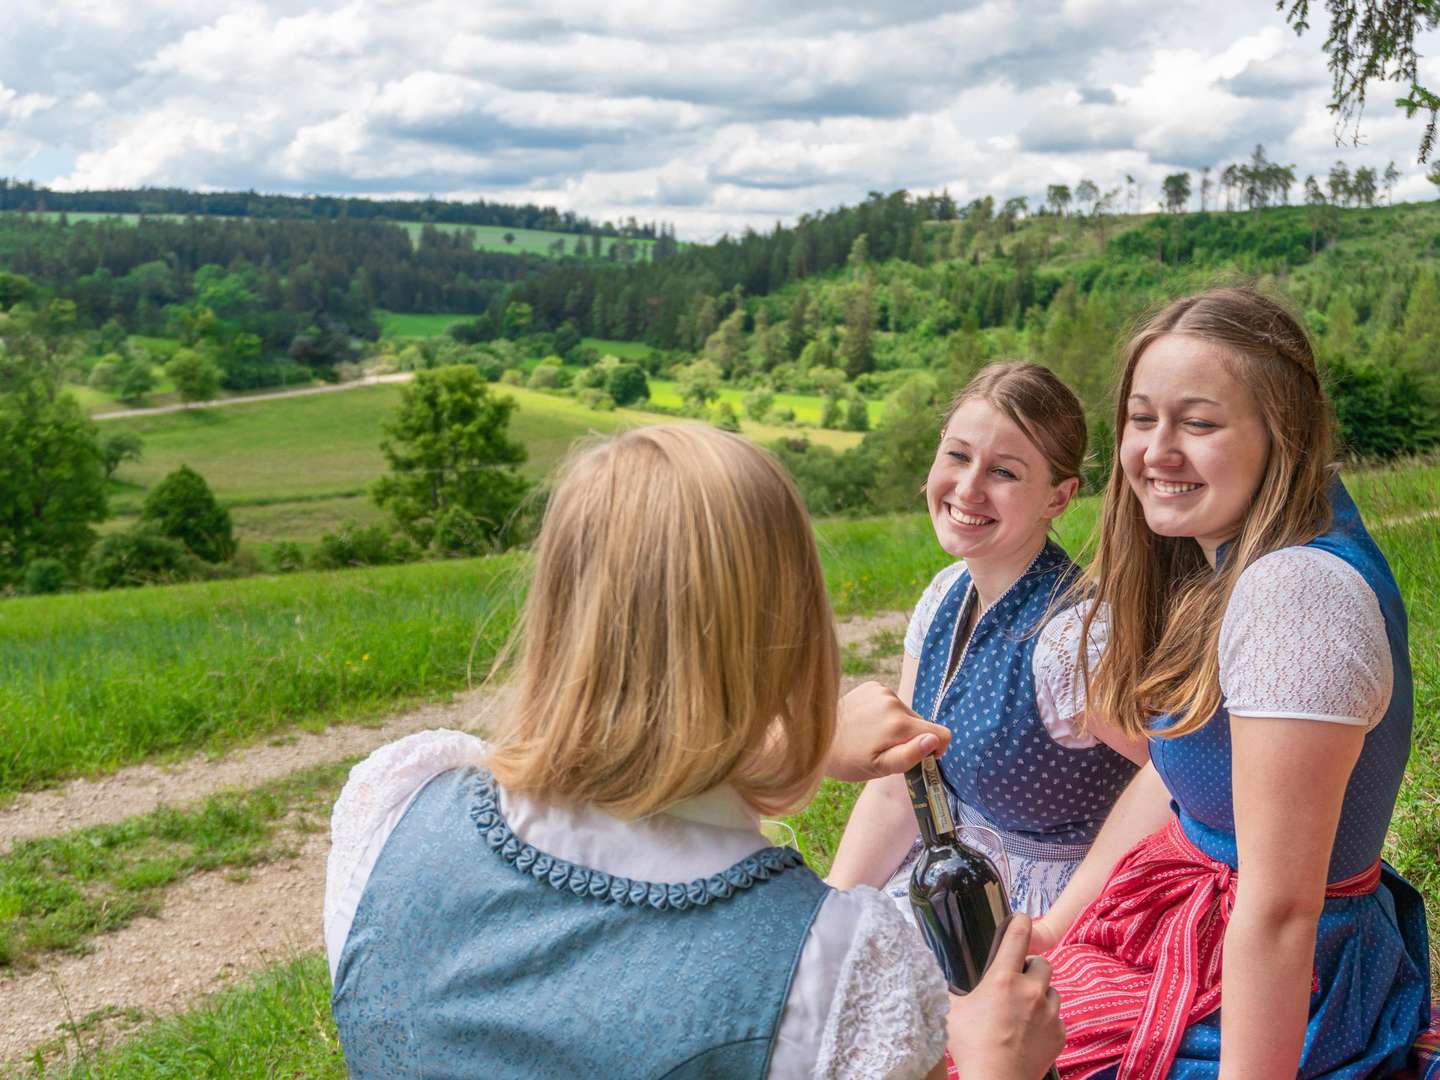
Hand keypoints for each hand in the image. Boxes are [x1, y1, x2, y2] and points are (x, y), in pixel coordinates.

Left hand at [826, 681, 950, 781]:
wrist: (814, 736)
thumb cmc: (848, 760)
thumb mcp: (880, 768)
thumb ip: (910, 755)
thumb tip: (934, 740)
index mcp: (899, 724)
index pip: (941, 733)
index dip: (936, 749)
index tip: (919, 756)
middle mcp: (893, 701)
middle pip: (922, 723)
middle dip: (911, 738)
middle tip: (884, 749)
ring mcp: (882, 690)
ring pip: (906, 713)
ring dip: (897, 726)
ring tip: (872, 736)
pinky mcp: (873, 685)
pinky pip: (892, 702)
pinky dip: (885, 714)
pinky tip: (866, 723)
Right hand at [947, 914, 1063, 1079]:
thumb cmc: (971, 1046)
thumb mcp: (951, 1011)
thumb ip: (948, 988)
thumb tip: (930, 974)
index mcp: (1003, 978)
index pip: (1018, 936)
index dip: (1020, 922)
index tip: (1020, 918)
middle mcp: (1031, 990)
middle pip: (1043, 963)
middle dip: (1031, 968)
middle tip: (1018, 981)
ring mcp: (1049, 1012)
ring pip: (1053, 991)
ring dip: (1041, 994)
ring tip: (1025, 1009)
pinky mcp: (1059, 1033)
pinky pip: (1058, 1018)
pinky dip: (1048, 1020)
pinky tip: (1032, 1031)